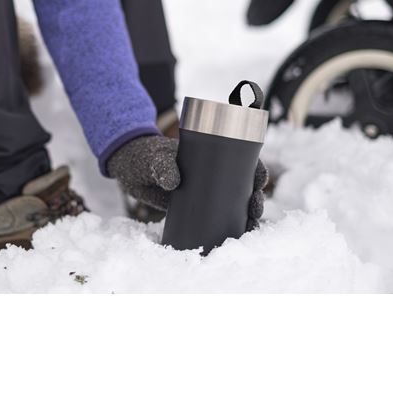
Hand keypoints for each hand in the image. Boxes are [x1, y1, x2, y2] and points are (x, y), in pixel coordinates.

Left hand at [107, 135, 268, 228]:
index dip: (257, 170)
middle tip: (254, 210)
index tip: (260, 181)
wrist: (132, 168)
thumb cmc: (148, 156)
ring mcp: (206, 192)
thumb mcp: (156, 159)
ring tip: (249, 227)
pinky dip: (230, 227)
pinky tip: (237, 237)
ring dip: (248, 216)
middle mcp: (214, 174)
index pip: (243, 160)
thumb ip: (163, 167)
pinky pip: (218, 217)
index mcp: (212, 155)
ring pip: (235, 204)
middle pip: (245, 186)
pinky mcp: (196, 208)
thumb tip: (173, 183)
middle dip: (256, 198)